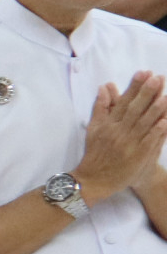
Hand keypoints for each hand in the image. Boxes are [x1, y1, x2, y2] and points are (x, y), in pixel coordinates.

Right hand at [75, 72, 166, 203]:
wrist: (93, 179)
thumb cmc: (95, 153)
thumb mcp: (94, 128)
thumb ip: (100, 107)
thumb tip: (104, 88)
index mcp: (108, 124)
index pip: (123, 101)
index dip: (134, 87)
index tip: (144, 73)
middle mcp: (118, 132)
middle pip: (134, 109)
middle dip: (146, 93)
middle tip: (157, 78)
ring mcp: (127, 144)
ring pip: (143, 123)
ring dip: (155, 110)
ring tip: (166, 96)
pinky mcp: (136, 156)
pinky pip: (148, 141)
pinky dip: (157, 131)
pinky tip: (165, 122)